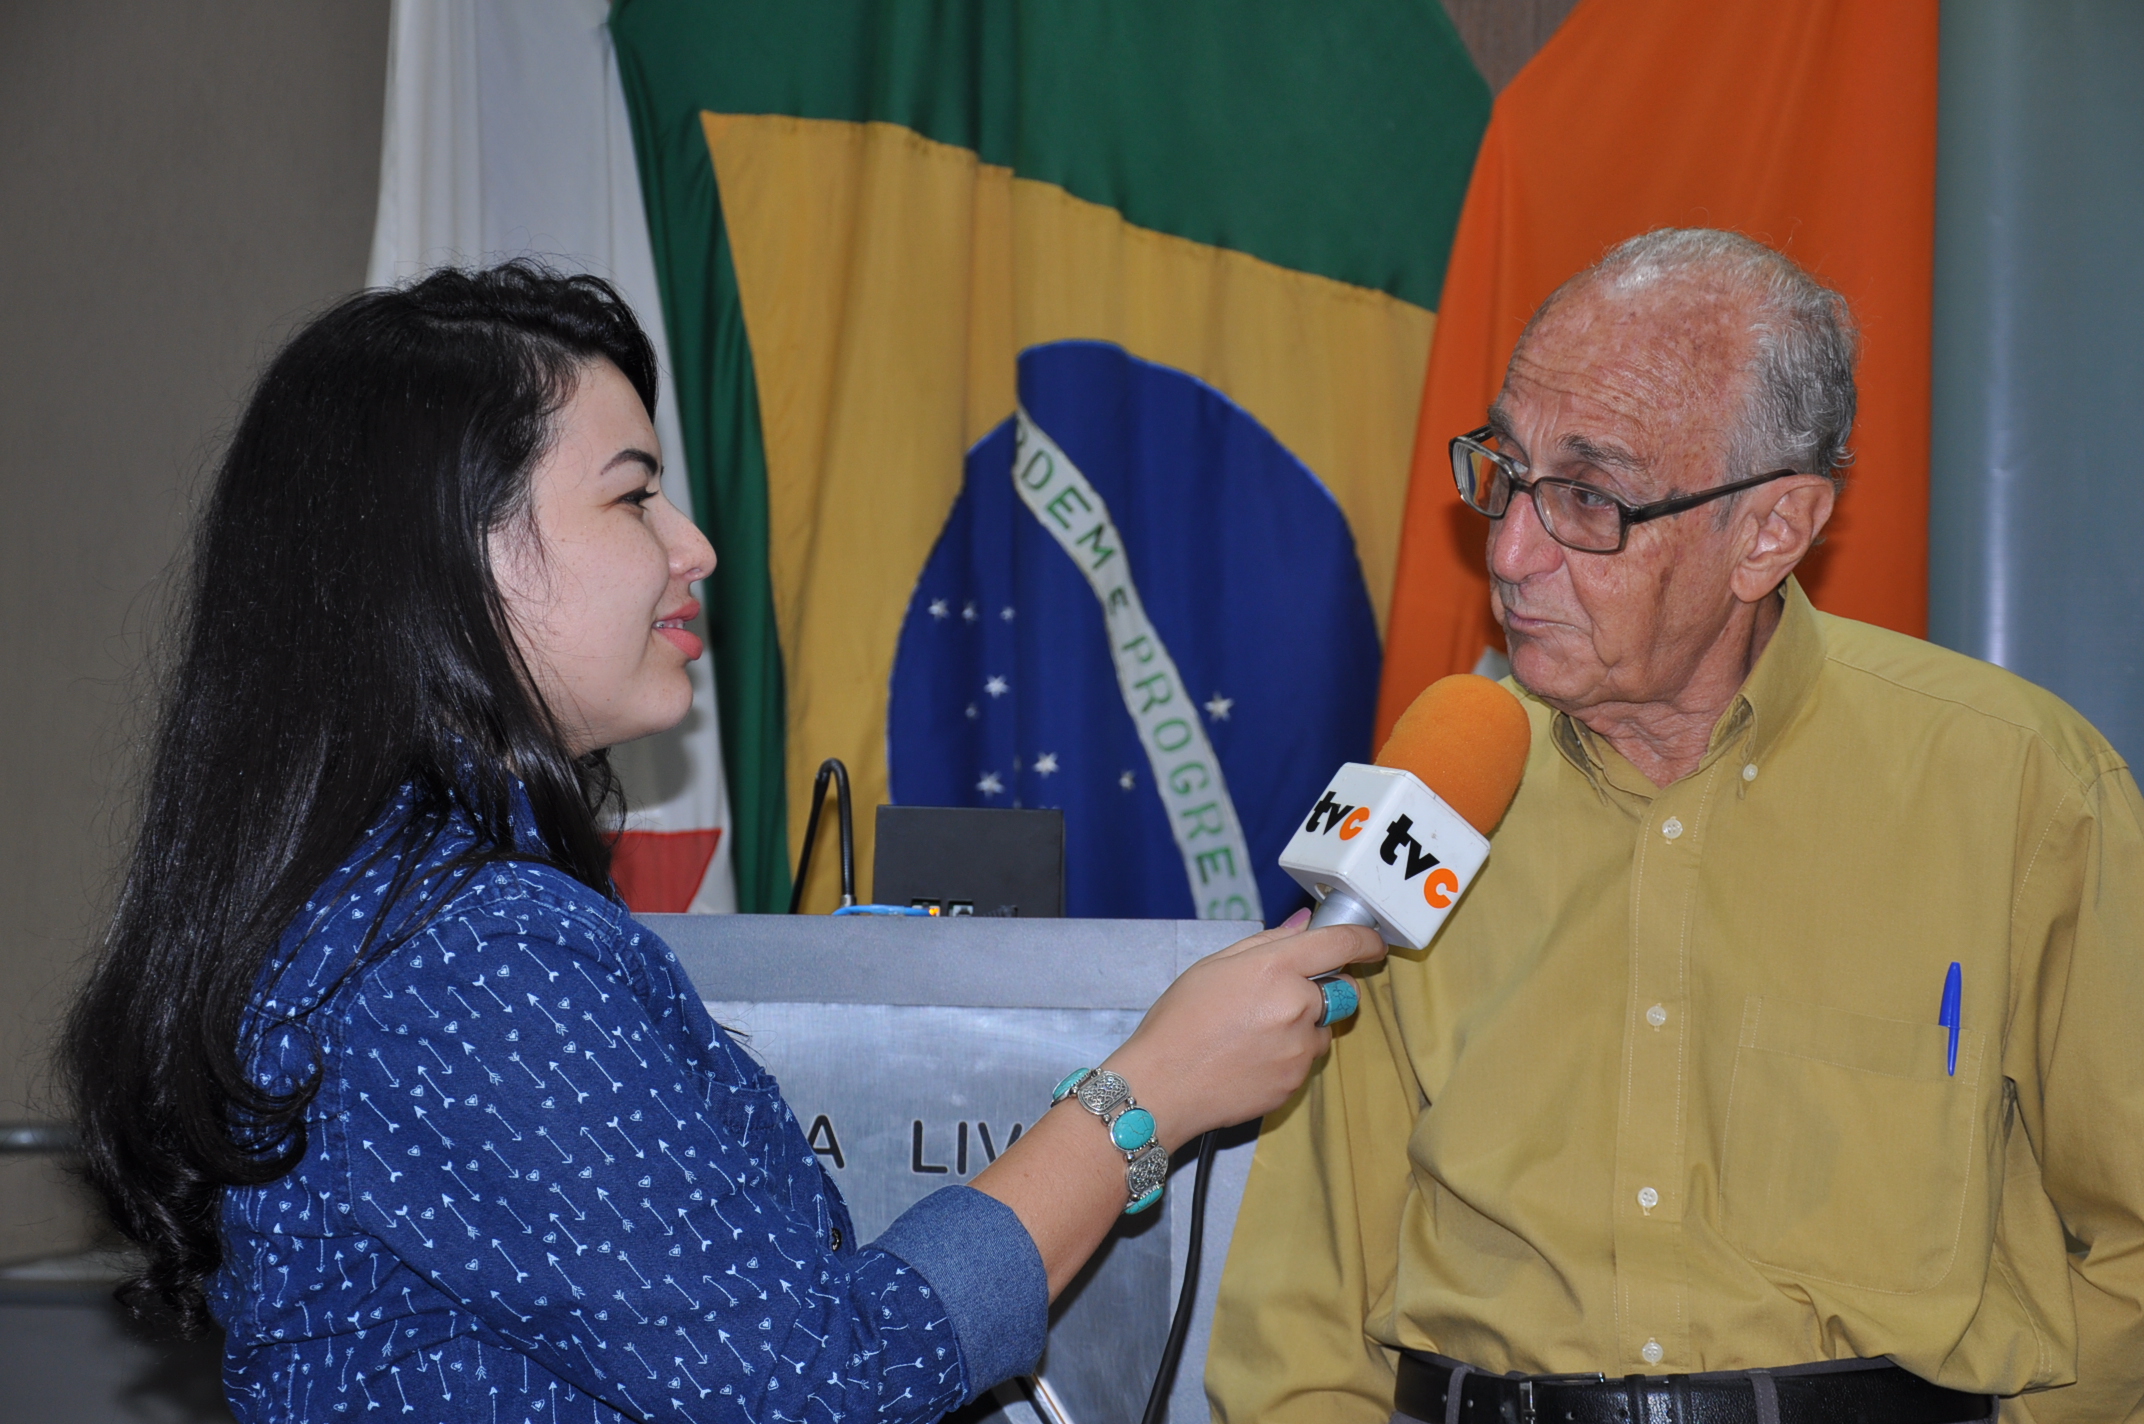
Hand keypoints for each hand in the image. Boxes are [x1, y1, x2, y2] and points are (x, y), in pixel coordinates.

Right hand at [1100, 910, 1385, 1148]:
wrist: (1161, 1087)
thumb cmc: (1178, 1021)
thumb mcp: (1213, 965)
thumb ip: (1266, 942)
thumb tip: (1304, 925)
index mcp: (1275, 968)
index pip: (1340, 944)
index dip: (1365, 940)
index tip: (1373, 943)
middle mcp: (1297, 1006)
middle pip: (1343, 991)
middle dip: (1326, 989)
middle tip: (1283, 997)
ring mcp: (1300, 1049)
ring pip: (1323, 1029)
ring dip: (1304, 1026)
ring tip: (1255, 1034)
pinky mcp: (1296, 1083)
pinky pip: (1306, 1060)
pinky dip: (1289, 1055)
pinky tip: (1250, 1058)